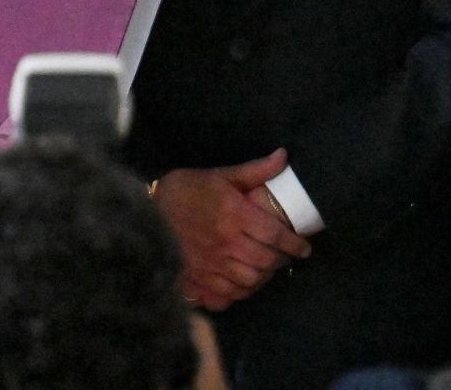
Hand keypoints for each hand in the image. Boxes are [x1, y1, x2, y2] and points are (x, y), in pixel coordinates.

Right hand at [154, 148, 310, 311]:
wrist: (147, 209)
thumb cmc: (186, 189)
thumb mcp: (220, 175)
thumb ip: (254, 171)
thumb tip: (283, 156)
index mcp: (234, 213)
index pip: (275, 234)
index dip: (294, 244)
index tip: (304, 248)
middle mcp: (226, 241)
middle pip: (266, 261)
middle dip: (281, 260)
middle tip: (285, 255)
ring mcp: (211, 263)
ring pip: (250, 281)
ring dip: (263, 276)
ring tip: (265, 268)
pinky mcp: (198, 278)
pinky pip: (228, 295)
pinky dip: (241, 292)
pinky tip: (242, 281)